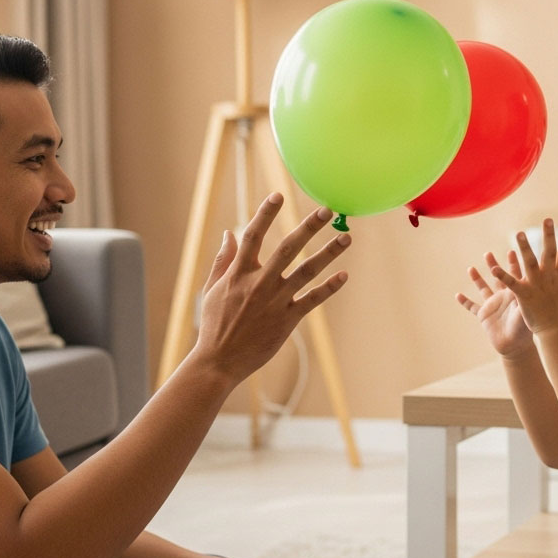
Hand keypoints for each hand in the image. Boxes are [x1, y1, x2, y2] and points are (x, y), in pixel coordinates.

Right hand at [191, 193, 349, 382]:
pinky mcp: (287, 320)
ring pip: (307, 271)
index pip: (252, 235)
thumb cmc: (214, 324)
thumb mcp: (211, 289)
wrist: (219, 361)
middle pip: (288, 248)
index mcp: (238, 273)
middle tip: (327, 209)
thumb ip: (222, 260)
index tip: (278, 196)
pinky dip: (329, 287)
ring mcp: (275, 301)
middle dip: (309, 227)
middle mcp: (259, 283)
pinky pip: (312, 300)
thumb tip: (229, 232)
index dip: (265, 214)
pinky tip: (344, 275)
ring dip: (328, 252)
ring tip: (346, 237)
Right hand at [456, 254, 533, 359]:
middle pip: (497, 277)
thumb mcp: (524, 310)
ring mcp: (492, 305)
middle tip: (488, 254)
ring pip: (483, 288)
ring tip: (470, 268)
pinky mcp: (483, 315)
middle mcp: (503, 297)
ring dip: (477, 279)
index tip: (511, 251)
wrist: (515, 346)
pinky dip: (464, 301)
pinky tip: (457, 295)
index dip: (512, 263)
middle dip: (492, 265)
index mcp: (515, 294)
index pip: (514, 274)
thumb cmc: (524, 329)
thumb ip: (523, 296)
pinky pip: (471, 306)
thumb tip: (525, 282)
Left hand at [487, 219, 557, 335]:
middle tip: (548, 220)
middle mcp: (549, 278)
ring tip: (519, 234)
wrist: (555, 331)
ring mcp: (537, 286)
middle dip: (549, 236)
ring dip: (525, 249)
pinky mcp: (524, 296)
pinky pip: (512, 284)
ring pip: (530, 264)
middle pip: (549, 254)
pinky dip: (503, 276)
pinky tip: (494, 268)